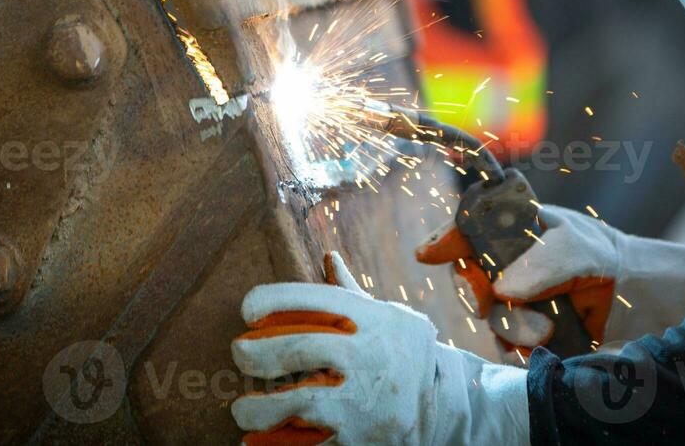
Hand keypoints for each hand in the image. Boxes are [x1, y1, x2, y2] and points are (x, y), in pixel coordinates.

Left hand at [232, 252, 528, 445]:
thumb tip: (328, 257)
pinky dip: (278, 445)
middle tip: (238, 356)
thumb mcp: (387, 318)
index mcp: (374, 320)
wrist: (446, 406)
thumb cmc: (406, 353)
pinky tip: (256, 443)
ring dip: (260, 407)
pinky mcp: (361, 438)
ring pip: (301, 402)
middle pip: (301, 348)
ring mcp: (366, 400)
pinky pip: (312, 444)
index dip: (274, 299)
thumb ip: (350, 294)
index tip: (246, 309)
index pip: (317, 299)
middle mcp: (370, 356)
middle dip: (257, 354)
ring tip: (243, 409)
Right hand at [416, 204, 684, 350]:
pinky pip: (506, 346)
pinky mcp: (524, 333)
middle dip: (476, 293)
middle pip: (468, 280)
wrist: (631, 297)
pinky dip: (520, 349)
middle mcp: (505, 265)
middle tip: (490, 299)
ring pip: (489, 318)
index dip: (444, 242)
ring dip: (512, 327)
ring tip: (545, 330)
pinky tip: (544, 344)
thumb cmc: (602, 256)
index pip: (467, 232)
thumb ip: (542, 263)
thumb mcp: (577, 247)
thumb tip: (503, 289)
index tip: (428, 253)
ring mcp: (513, 301)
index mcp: (511, 230)